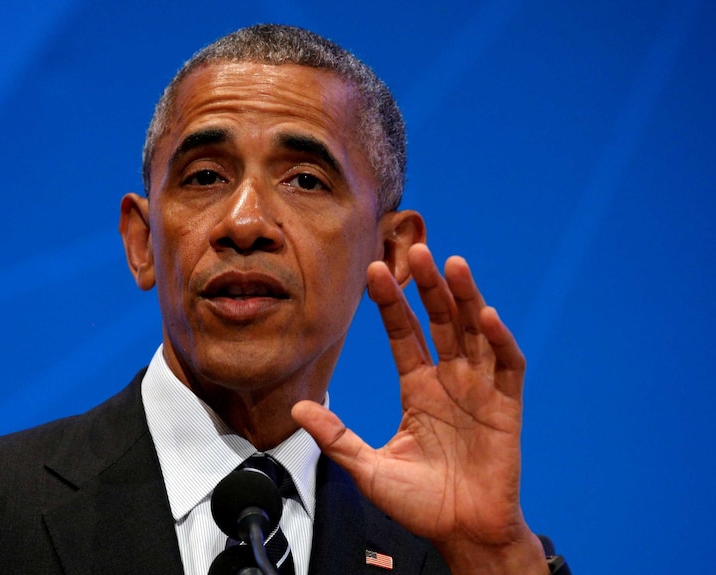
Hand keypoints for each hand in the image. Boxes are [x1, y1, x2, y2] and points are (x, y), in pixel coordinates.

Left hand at [292, 243, 546, 573]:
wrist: (462, 533)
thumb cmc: (418, 503)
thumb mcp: (368, 467)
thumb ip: (336, 437)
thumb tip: (296, 409)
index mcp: (418, 389)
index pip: (404, 334)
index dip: (392, 304)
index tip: (374, 271)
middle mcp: (450, 381)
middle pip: (440, 322)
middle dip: (429, 286)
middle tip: (417, 248)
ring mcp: (480, 390)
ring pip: (474, 332)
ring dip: (465, 298)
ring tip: (452, 264)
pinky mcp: (507, 407)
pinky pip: (506, 365)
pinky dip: (499, 340)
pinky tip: (483, 316)